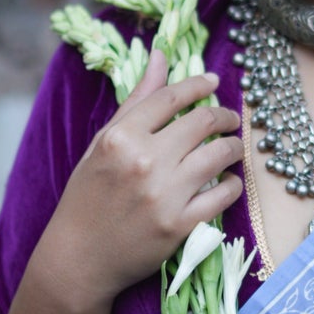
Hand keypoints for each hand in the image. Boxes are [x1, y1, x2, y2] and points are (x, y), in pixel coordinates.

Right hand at [38, 51, 244, 310]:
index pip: (172, 97)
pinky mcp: (181, 225)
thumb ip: (136, 101)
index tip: (214, 82)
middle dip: (224, 115)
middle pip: (203, 121)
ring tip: (233, 147)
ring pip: (220, 155)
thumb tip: (161, 56)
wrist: (79, 257)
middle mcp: (144, 161)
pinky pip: (224, 195)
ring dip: (234, 147)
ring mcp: (165, 195)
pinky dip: (233, 185)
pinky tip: (229, 182)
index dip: (199, 84)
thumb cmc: (87, 196)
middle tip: (229, 119)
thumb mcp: (102, 144)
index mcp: (120, 137)